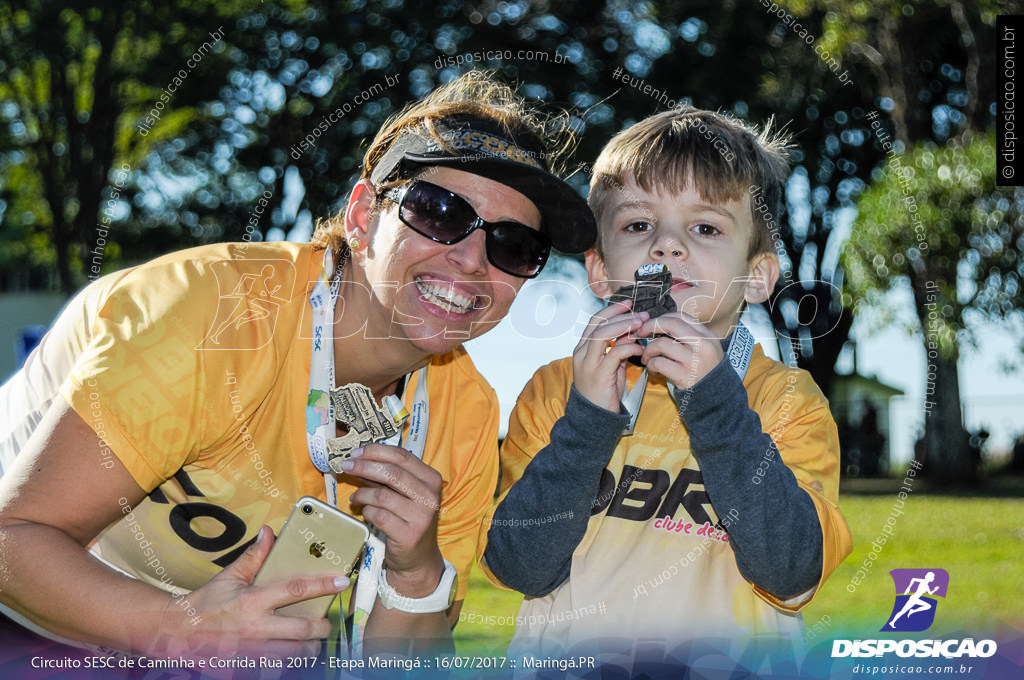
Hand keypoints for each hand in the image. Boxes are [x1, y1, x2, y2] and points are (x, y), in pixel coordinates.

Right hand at [157, 525, 347, 659]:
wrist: (175, 633)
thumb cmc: (205, 603)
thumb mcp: (229, 576)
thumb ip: (253, 557)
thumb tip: (269, 532)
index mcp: (253, 601)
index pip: (297, 590)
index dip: (323, 585)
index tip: (342, 581)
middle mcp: (256, 628)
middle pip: (303, 630)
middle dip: (321, 628)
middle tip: (325, 625)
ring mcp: (252, 652)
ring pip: (295, 656)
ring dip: (308, 650)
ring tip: (311, 644)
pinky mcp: (246, 669)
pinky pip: (277, 670)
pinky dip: (288, 665)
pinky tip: (289, 658)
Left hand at [341, 444, 445, 596]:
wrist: (418, 558)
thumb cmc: (407, 519)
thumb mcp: (404, 494)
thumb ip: (387, 477)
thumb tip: (359, 459)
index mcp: (431, 479)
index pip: (402, 456)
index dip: (376, 451)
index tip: (356, 452)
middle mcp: (429, 495)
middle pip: (391, 472)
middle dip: (364, 466)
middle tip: (346, 466)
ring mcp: (421, 516)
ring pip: (382, 495)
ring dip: (362, 493)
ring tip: (356, 497)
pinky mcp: (408, 534)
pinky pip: (378, 515)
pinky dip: (367, 511)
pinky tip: (365, 512)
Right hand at [572, 300, 647, 411]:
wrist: (595, 418)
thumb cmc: (604, 391)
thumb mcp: (611, 366)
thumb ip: (618, 349)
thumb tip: (633, 333)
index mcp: (583, 349)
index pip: (595, 321)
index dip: (612, 310)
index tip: (629, 304)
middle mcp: (581, 353)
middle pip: (597, 324)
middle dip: (619, 315)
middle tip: (640, 313)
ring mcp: (588, 364)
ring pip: (602, 335)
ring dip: (623, 326)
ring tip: (641, 324)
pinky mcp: (598, 375)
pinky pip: (614, 354)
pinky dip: (629, 347)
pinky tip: (640, 349)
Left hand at [638, 312, 724, 388]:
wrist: (716, 396)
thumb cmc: (705, 370)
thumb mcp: (705, 348)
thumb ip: (688, 335)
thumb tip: (659, 325)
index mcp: (707, 335)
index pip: (681, 316)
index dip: (661, 318)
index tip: (650, 324)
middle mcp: (703, 344)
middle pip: (671, 324)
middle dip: (650, 326)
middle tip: (640, 333)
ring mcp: (694, 360)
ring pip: (661, 344)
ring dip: (648, 350)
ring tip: (646, 357)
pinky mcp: (684, 375)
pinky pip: (659, 363)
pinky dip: (650, 365)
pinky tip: (652, 369)